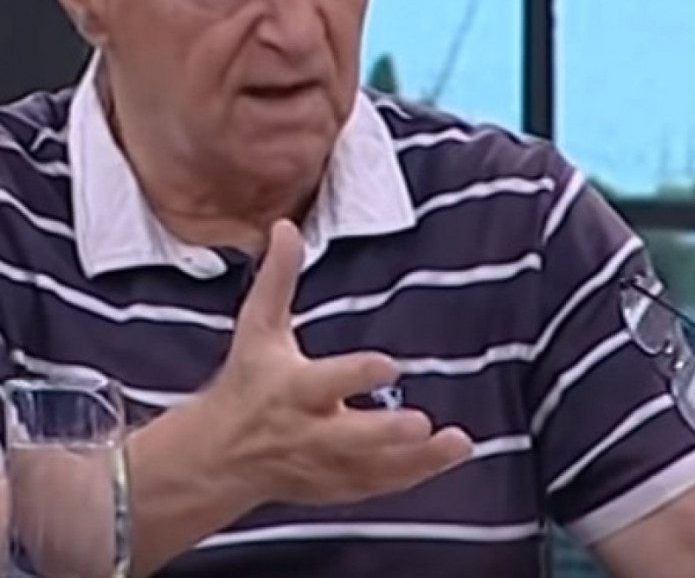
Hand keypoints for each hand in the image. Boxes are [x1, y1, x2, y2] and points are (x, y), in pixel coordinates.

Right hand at [206, 219, 472, 505]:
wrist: (218, 455)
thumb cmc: (246, 381)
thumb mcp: (257, 327)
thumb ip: (278, 278)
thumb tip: (286, 226)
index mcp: (289, 389)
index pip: (323, 382)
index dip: (354, 374)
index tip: (388, 364)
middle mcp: (307, 431)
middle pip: (348, 438)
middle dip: (384, 434)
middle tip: (422, 423)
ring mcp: (321, 464)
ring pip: (370, 469)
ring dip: (415, 462)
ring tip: (458, 444)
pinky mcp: (332, 485)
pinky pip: (374, 487)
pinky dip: (408, 477)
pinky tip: (443, 461)